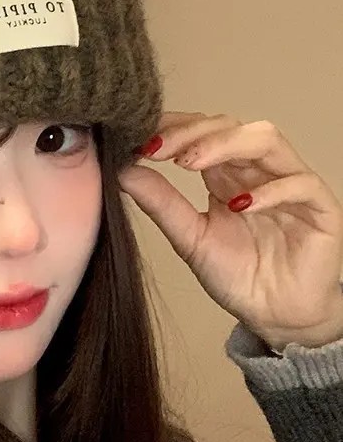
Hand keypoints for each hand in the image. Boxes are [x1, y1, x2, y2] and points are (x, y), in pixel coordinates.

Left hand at [118, 111, 342, 351]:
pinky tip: (240, 204)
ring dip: (224, 144)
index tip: (137, 137)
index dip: (171, 127)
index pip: (199, 131)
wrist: (275, 317)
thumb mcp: (189, 238)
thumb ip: (161, 203)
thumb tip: (122, 169)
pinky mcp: (319, 207)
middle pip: (228, 125)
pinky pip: (300, 183)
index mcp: (223, 173)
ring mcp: (289, 183)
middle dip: (189, 132)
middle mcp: (255, 170)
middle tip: (157, 148)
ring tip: (190, 163)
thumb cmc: (237, 274)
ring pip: (264, 139)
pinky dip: (270, 189)